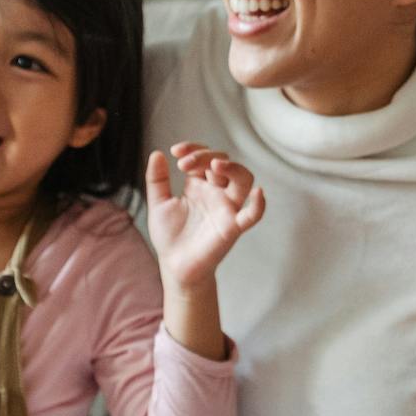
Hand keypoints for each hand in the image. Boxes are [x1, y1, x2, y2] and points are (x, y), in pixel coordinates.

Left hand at [145, 142, 265, 289]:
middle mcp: (216, 193)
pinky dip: (258, 205)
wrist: (174, 266)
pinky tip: (258, 193)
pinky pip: (252, 215)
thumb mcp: (158, 203)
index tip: (175, 152)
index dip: (194, 148)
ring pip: (244, 180)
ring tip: (215, 166)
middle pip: (224, 162)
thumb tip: (157, 154)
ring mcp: (227, 208)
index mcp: (200, 185)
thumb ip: (156, 179)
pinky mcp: (232, 227)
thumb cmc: (170, 236)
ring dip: (233, 168)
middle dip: (205, 156)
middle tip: (184, 164)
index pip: (205, 156)